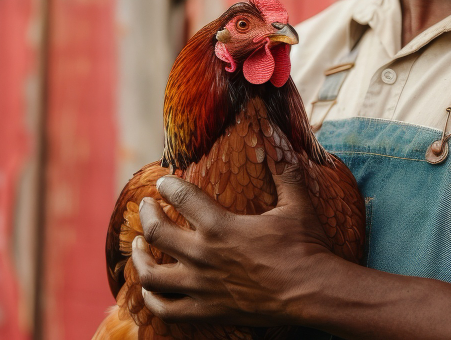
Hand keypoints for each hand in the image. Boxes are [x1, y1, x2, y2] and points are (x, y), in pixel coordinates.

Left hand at [132, 163, 334, 326]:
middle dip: (146, 214)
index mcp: (220, 225)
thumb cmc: (305, 246)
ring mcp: (201, 286)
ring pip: (151, 274)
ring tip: (138, 247)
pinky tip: (151, 288)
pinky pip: (166, 308)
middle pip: (154, 232)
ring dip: (139, 257)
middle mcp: (203, 254)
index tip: (163, 182)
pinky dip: (152, 298)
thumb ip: (284, 172)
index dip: (167, 185)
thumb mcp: (296, 203)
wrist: (313, 292)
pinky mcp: (206, 310)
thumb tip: (277, 140)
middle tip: (146, 206)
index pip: (180, 196)